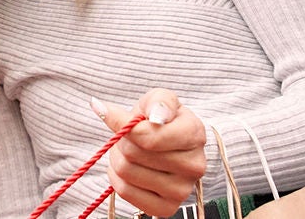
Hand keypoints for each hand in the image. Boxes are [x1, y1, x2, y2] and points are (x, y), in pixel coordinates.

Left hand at [93, 89, 206, 216]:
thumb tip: (154, 115)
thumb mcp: (161, 98)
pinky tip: (127, 169)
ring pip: (127, 172)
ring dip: (117, 158)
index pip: (149, 137)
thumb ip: (158, 101)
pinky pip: (127, 193)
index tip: (109, 113)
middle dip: (122, 140)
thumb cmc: (161, 118)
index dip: (123, 125)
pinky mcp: (168, 208)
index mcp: (195, 135)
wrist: (167, 143)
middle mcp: (194, 166)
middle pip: (133, 154)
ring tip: (128, 151)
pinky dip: (117, 179)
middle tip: (127, 136)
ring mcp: (183, 190)